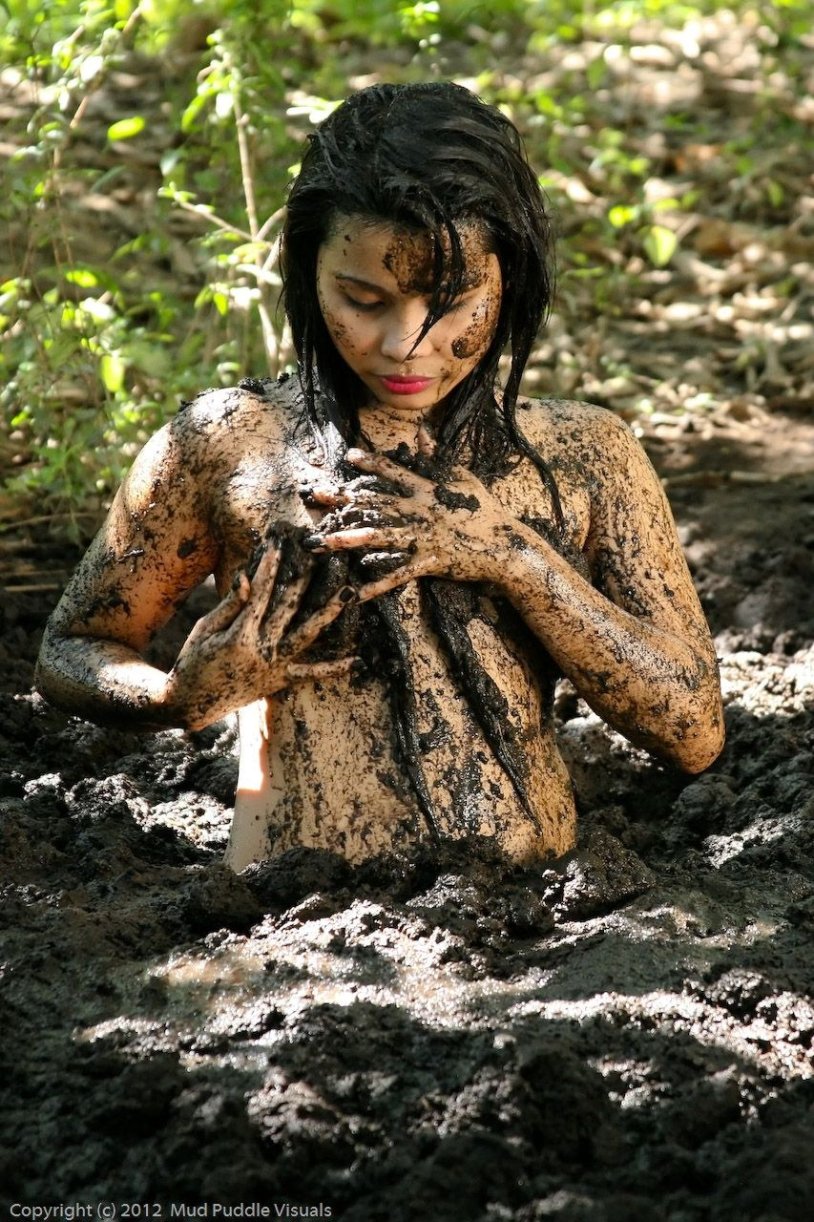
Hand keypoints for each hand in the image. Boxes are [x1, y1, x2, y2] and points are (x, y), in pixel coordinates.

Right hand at [165, 533, 356, 728]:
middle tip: (322, 553)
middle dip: (304, 576)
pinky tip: (356, 660)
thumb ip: (229, 606)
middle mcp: (262, 650)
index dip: (269, 567)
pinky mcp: (281, 680)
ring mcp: (275, 666)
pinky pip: (311, 674)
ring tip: (349, 592)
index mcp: (239, 635)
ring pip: (308, 635)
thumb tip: (246, 578)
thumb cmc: (193, 660)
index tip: (279, 544)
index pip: (259, 593)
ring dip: (330, 613)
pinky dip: (333, 668)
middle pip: (289, 607)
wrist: (191, 704)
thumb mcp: (205, 630)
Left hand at [302, 448, 515, 599]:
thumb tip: (420, 433)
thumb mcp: (462, 477)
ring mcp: (423, 538)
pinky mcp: (428, 562)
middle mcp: (420, 511)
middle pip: (376, 504)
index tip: (348, 457)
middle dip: (344, 501)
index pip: (394, 473)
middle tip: (316, 497)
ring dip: (350, 540)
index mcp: (427, 489)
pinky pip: (397, 575)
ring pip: (380, 537)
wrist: (504, 545)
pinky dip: (376, 586)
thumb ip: (437, 457)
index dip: (371, 464)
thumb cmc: (485, 510)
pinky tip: (355, 594)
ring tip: (324, 541)